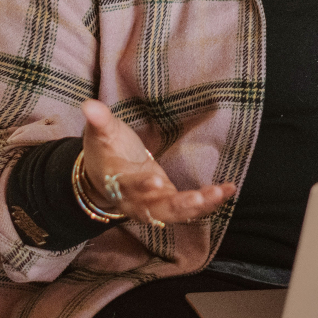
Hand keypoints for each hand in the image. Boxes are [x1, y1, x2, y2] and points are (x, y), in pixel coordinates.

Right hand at [79, 99, 235, 225]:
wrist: (104, 180)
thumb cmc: (106, 153)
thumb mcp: (101, 135)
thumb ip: (99, 121)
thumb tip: (89, 104)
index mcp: (118, 182)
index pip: (129, 186)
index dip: (140, 186)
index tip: (154, 181)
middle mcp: (137, 201)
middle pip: (157, 209)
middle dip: (178, 205)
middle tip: (199, 198)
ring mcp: (154, 205)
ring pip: (177, 212)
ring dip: (200, 206)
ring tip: (220, 193)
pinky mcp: (169, 203)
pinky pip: (190, 208)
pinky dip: (209, 202)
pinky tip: (228, 190)